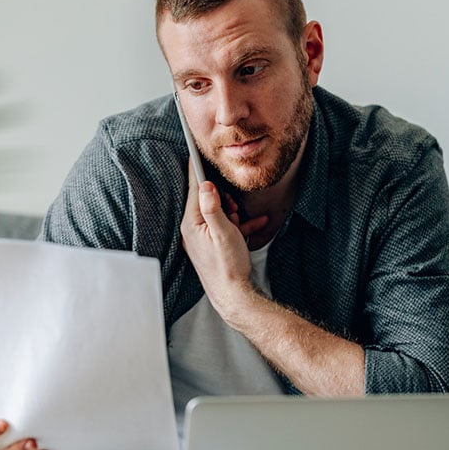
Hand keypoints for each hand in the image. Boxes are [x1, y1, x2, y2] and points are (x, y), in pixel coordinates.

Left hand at [180, 159, 266, 311]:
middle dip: (225, 199)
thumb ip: (213, 208)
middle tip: (234, 209)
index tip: (196, 153)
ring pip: (219, 213)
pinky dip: (241, 224)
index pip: (193, 189)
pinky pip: (227, 227)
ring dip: (234, 212)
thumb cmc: (228, 266)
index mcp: (191, 223)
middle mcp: (193, 229)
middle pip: (208, 200)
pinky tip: (257, 224)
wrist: (234, 296)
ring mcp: (203, 237)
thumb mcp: (224, 233)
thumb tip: (205, 185)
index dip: (197, 170)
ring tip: (241, 222)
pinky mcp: (213, 244)